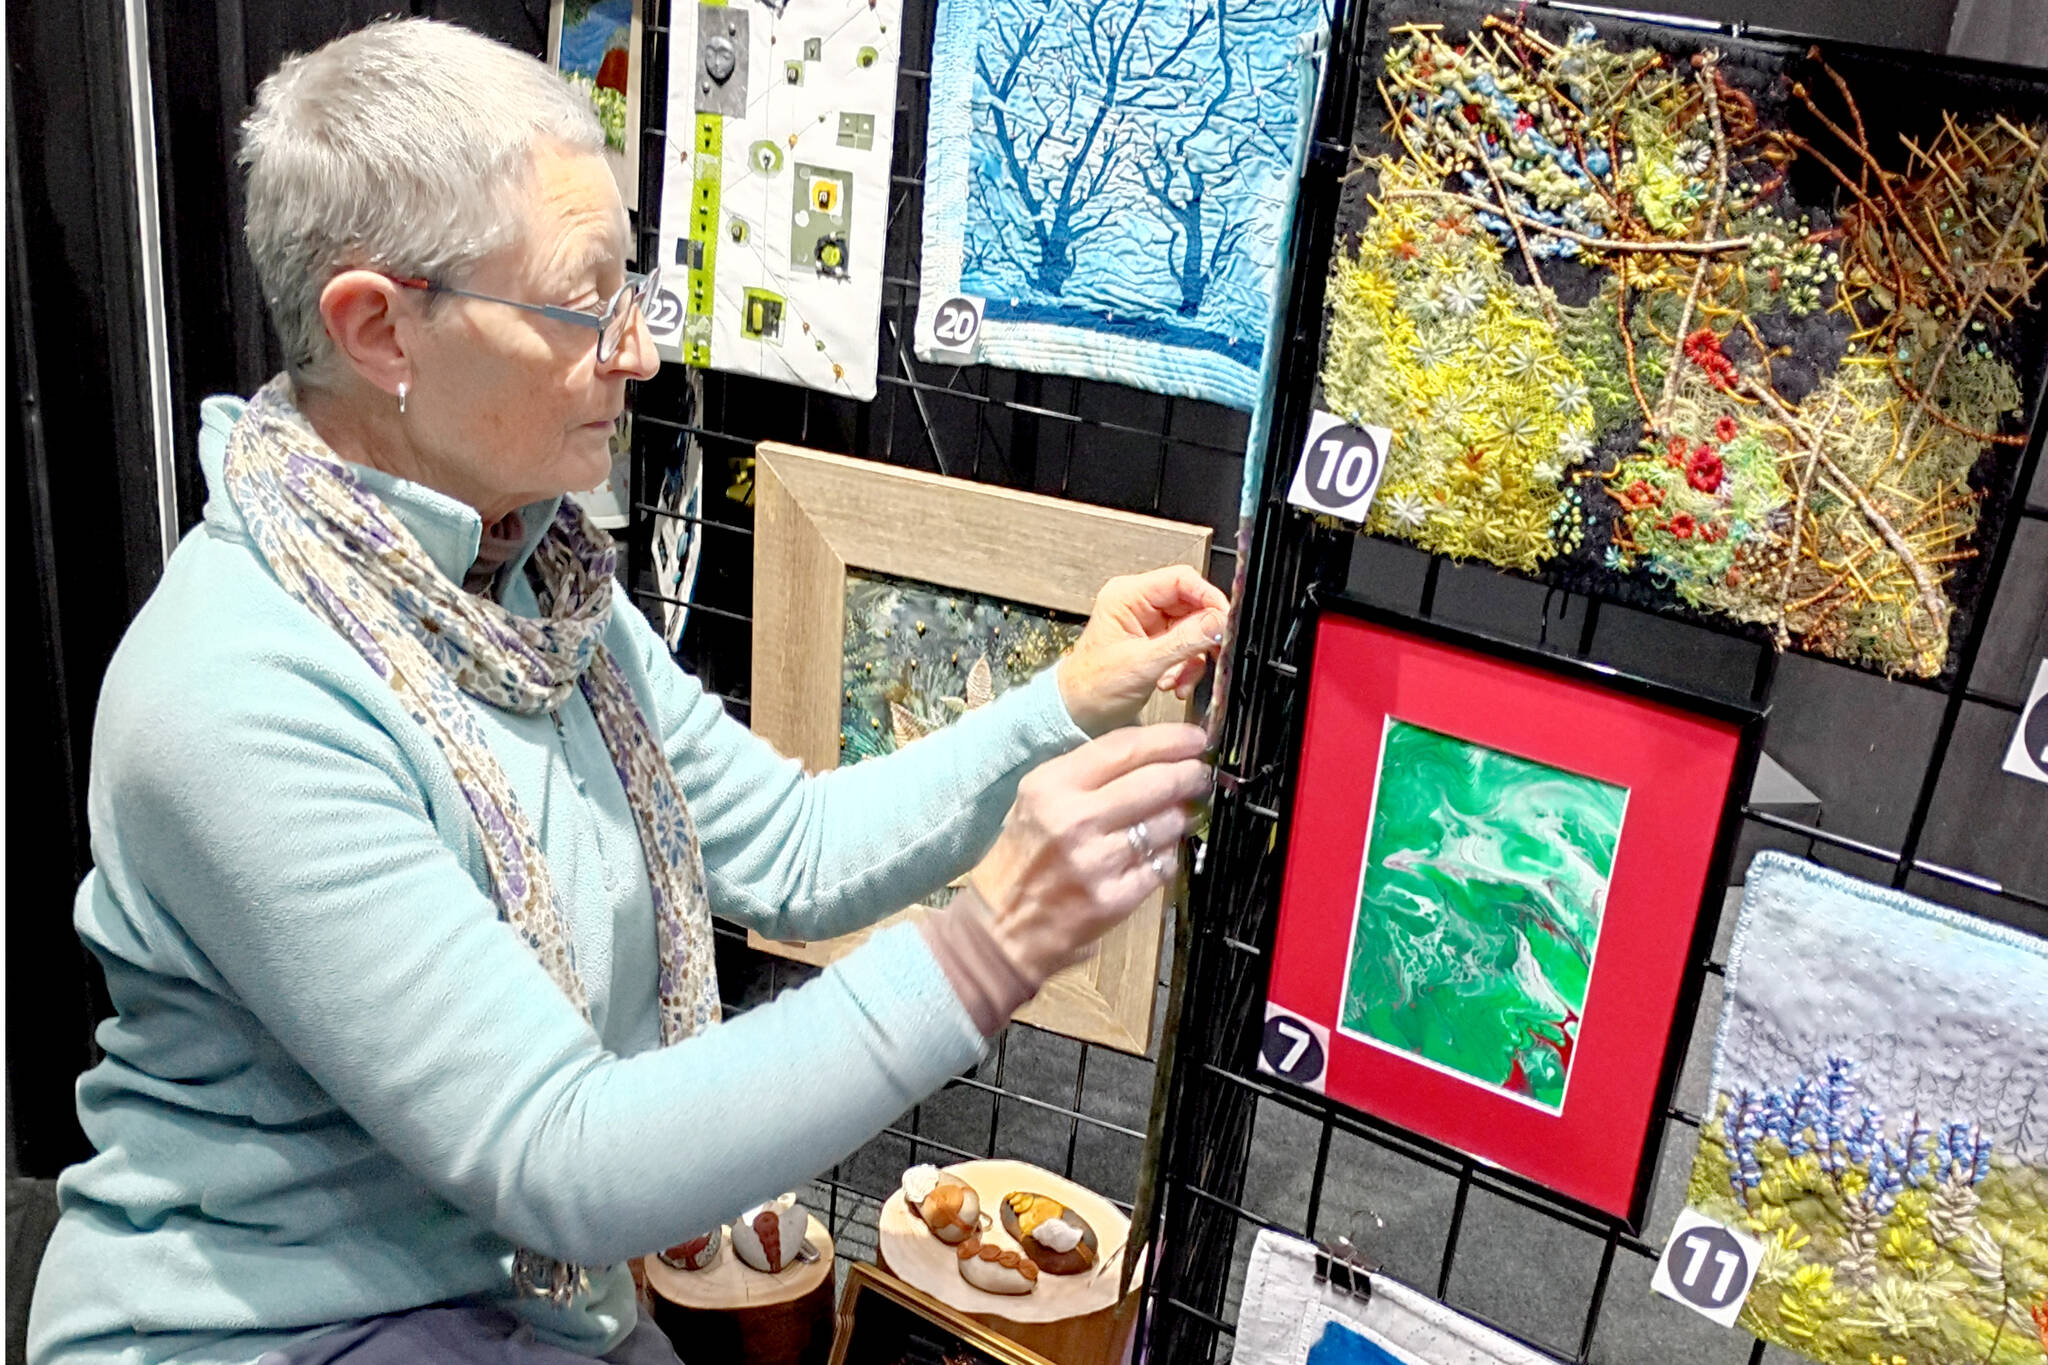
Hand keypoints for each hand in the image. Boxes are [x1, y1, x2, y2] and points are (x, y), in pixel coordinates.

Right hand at [968, 723, 1210, 983]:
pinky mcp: (1114, 898)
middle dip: (1188, 774)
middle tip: (1198, 774)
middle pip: (1155, 782)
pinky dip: (1168, 854)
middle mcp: (1074, 819)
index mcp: (1052, 785)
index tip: (1193, 738)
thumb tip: (1156, 756)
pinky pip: (1163, 864)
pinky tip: (1157, 852)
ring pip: (1167, 823)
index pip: (1124, 748)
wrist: (1002, 925)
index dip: (1168, 740)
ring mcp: (1096, 861)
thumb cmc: (1024, 855)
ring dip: (1180, 817)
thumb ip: (1090, 773)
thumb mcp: (1038, 799)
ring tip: (1175, 816)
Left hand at [1056, 567, 1229, 735]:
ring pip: (1194, 629)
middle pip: (1192, 605)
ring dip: (1192, 658)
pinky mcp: (1157, 643)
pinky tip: (1174, 683)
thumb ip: (1184, 642)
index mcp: (1127, 596)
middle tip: (1212, 654)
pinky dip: (1187, 667)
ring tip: (1179, 678)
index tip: (1226, 621)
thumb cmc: (1091, 686)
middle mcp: (1139, 605)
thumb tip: (1218, 623)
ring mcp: (1149, 624)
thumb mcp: (1143, 664)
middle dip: (1201, 637)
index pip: (1181, 580)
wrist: (1078, 713)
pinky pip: (1187, 648)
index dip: (1208, 598)